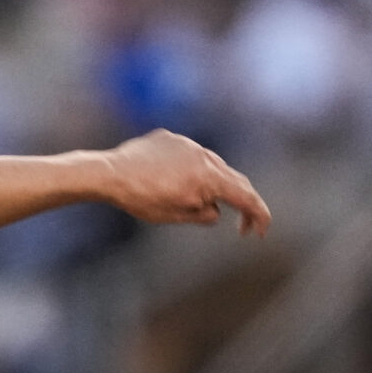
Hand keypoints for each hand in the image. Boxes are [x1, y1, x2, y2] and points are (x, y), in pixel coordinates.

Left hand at [97, 129, 271, 235]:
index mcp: (211, 178)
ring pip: (212, 167)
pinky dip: (192, 173)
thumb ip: (204, 214)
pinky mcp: (172, 140)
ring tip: (207, 206)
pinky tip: (174, 184)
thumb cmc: (142, 199)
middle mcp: (206, 157)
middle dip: (243, 205)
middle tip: (243, 227)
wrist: (111, 174)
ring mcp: (189, 145)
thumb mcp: (177, 216)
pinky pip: (190, 157)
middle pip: (235, 180)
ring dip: (217, 187)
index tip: (261, 232)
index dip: (259, 216)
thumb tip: (216, 211)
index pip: (246, 197)